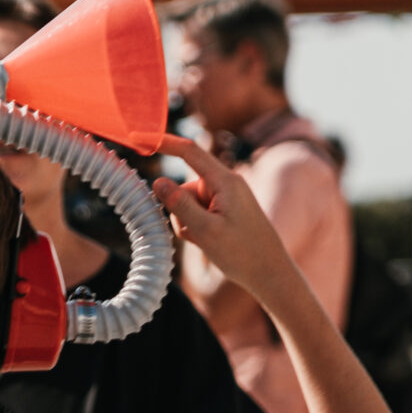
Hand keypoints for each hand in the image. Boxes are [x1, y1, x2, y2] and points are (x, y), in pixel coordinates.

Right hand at [150, 135, 299, 311]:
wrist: (270, 274)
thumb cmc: (243, 254)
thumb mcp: (206, 231)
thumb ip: (180, 205)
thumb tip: (158, 182)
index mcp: (225, 181)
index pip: (190, 152)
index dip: (164, 143)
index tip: (141, 138)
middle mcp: (226, 184)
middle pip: (185, 186)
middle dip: (180, 210)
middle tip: (196, 234)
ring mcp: (226, 197)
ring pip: (188, 202)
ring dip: (188, 222)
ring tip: (206, 240)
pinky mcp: (225, 210)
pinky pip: (199, 212)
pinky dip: (196, 227)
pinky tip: (210, 242)